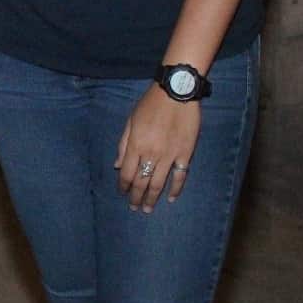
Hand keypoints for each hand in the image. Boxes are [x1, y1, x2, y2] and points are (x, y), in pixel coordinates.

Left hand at [114, 85, 199, 213]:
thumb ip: (124, 145)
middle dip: (136, 197)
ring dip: (152, 198)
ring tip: (148, 209)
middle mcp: (151, 154)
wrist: (176, 93)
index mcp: (136, 145)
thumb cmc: (150, 105)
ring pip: (159, 183)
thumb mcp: (131, 121)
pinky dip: (176, 189)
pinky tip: (170, 198)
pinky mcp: (185, 154)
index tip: (122, 194)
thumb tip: (117, 165)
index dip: (124, 186)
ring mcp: (169, 155)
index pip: (127, 173)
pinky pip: (180, 176)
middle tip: (135, 208)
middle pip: (142, 182)